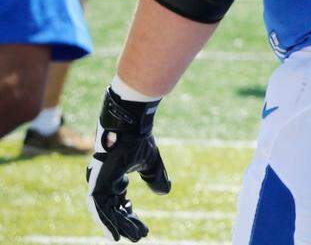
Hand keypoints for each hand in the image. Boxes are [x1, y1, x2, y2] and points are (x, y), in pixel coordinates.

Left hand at [86, 87, 170, 241]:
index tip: (143, 229)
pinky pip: (99, 210)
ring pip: (107, 213)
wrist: (131, 126)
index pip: (121, 202)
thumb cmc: (139, 140)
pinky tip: (114, 236)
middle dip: (127, 223)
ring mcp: (99, 184)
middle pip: (115, 210)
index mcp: (115, 176)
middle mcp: (105, 182)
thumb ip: (155, 178)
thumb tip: (164, 191)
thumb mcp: (150, 163)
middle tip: (140, 236)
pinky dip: (106, 223)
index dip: (131, 216)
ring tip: (131, 238)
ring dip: (119, 226)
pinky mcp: (96, 185)